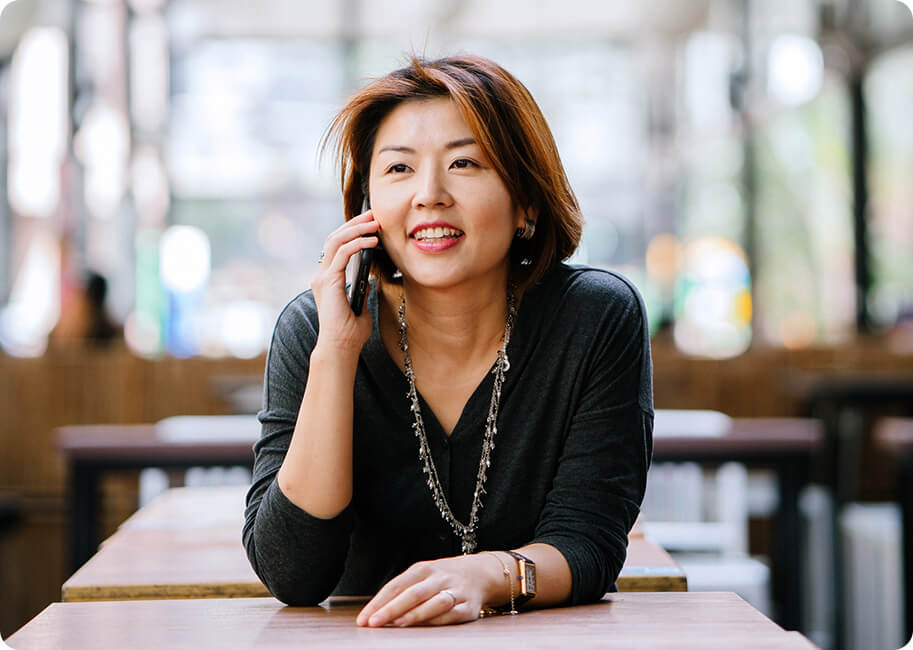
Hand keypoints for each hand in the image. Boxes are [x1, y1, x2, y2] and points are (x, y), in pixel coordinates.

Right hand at [311, 209, 379, 354]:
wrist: (342, 346)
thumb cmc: (351, 331)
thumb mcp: (361, 303)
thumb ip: (362, 289)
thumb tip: (370, 278)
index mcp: (328, 278)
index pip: (337, 246)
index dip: (353, 231)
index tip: (371, 222)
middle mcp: (322, 274)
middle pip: (335, 237)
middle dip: (355, 223)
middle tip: (374, 214)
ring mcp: (322, 276)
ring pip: (336, 240)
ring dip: (357, 228)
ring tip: (376, 223)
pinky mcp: (328, 281)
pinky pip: (342, 253)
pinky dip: (358, 243)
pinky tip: (372, 241)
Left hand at [356, 555, 493, 626]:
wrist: (480, 574)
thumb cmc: (442, 577)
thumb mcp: (422, 576)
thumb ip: (402, 591)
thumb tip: (376, 611)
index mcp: (423, 569)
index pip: (396, 585)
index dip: (379, 602)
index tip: (364, 618)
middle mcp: (439, 578)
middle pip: (413, 593)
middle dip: (391, 609)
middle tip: (374, 623)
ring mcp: (455, 591)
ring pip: (434, 602)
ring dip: (415, 614)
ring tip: (398, 623)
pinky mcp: (468, 607)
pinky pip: (451, 614)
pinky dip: (437, 620)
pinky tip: (423, 627)